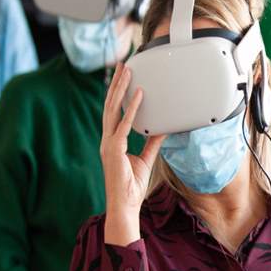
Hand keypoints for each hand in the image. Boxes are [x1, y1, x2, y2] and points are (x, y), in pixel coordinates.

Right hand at [101, 62, 165, 246]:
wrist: (124, 205)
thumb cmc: (132, 186)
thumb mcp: (146, 159)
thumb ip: (152, 143)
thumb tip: (163, 129)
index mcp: (113, 140)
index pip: (114, 111)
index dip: (118, 93)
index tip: (123, 77)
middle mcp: (108, 139)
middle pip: (111, 105)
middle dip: (116, 84)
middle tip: (123, 65)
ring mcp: (109, 143)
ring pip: (113, 110)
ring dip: (121, 89)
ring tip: (127, 72)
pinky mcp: (114, 150)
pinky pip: (123, 126)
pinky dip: (132, 111)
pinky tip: (139, 96)